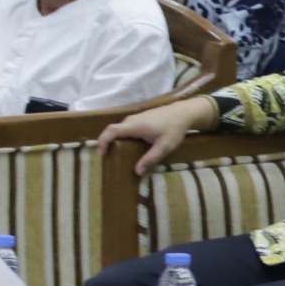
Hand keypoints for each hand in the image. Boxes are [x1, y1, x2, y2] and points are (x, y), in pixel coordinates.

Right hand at [96, 97, 216, 173]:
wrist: (183, 113)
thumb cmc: (174, 129)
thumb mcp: (164, 147)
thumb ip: (150, 159)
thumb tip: (136, 172)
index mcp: (135, 126)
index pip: (112, 131)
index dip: (103, 141)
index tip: (102, 154)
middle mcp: (131, 120)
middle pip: (113, 131)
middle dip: (108, 144)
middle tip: (109, 159)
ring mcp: (135, 118)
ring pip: (119, 129)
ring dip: (115, 141)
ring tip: (117, 155)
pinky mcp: (139, 119)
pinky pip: (126, 128)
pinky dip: (123, 137)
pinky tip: (129, 147)